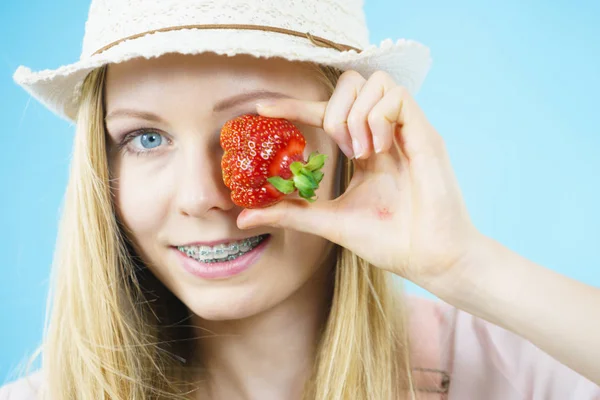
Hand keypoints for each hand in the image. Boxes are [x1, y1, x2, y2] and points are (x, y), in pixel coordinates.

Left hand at [237, 70, 481, 286]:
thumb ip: (291, 212)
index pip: (326, 111)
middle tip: (341, 150)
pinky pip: (397, 96)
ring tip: (361, 153)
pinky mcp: (425, 133)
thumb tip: (244, 217)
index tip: (262, 110)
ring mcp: (406, 130)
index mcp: (364, 148)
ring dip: (355, 115)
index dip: (293, 105)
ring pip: (374, 82)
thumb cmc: (388, 241)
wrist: (429, 259)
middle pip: (353, 82)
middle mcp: (384, 133)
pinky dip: (378, 117)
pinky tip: (377, 149)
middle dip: (333, 109)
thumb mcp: (329, 222)